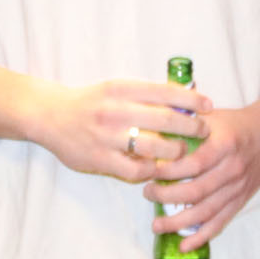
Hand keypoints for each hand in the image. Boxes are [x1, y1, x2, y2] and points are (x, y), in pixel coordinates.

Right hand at [30, 78, 209, 183]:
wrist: (50, 116)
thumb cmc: (91, 102)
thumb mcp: (116, 88)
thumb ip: (145, 94)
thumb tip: (185, 98)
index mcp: (122, 88)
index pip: (166, 91)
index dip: (192, 99)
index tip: (209, 106)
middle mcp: (116, 110)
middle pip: (166, 120)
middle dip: (192, 127)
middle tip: (203, 132)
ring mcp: (107, 136)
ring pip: (155, 147)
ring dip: (175, 152)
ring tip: (182, 152)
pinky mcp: (100, 159)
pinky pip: (136, 169)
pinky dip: (152, 170)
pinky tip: (157, 168)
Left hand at [141, 93, 259, 247]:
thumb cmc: (233, 124)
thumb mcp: (210, 117)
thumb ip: (184, 125)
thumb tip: (152, 134)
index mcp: (225, 145)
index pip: (194, 163)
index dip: (169, 171)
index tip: (149, 172)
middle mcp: (233, 169)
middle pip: (196, 191)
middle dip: (167, 197)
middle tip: (148, 193)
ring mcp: (238, 188)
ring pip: (206, 212)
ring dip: (179, 222)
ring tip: (157, 225)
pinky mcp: (240, 201)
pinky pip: (220, 223)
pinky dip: (201, 237)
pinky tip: (184, 246)